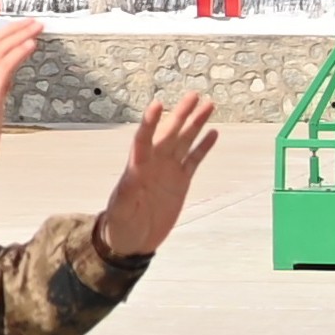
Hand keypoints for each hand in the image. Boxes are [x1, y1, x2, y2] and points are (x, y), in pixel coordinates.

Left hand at [95, 93, 218, 257]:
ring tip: (208, 105)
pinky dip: (203, 147)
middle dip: (181, 114)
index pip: (144, 139)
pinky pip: (194, 160)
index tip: (158, 104)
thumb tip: (132, 176)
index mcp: (137, 167)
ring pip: (185, 141)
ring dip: (195, 123)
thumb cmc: (121, 224)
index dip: (150, 122)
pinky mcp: (180, 182)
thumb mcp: (121, 210)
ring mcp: (168, 171)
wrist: (132, 239)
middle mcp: (154, 163)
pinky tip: (213, 133)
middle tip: (193, 95)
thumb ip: (127, 193)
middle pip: (170, 133)